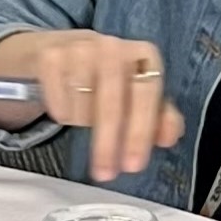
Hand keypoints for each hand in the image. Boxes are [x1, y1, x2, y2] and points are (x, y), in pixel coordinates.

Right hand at [0, 30, 183, 181]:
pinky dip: (62, 113)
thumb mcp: (138, 95)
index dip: (140, 132)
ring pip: (82, 104)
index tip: (132, 166)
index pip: (146, 95)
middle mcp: (114, 46)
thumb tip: (169, 137)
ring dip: (82, 122)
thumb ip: (160, 118)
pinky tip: (67, 107)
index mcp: (144, 56)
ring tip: (85, 117)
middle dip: (108, 142)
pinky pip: (57, 101)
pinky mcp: (51, 55)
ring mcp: (80, 47)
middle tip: (105, 174)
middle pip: (112, 101)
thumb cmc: (109, 80)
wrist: (62, 51)